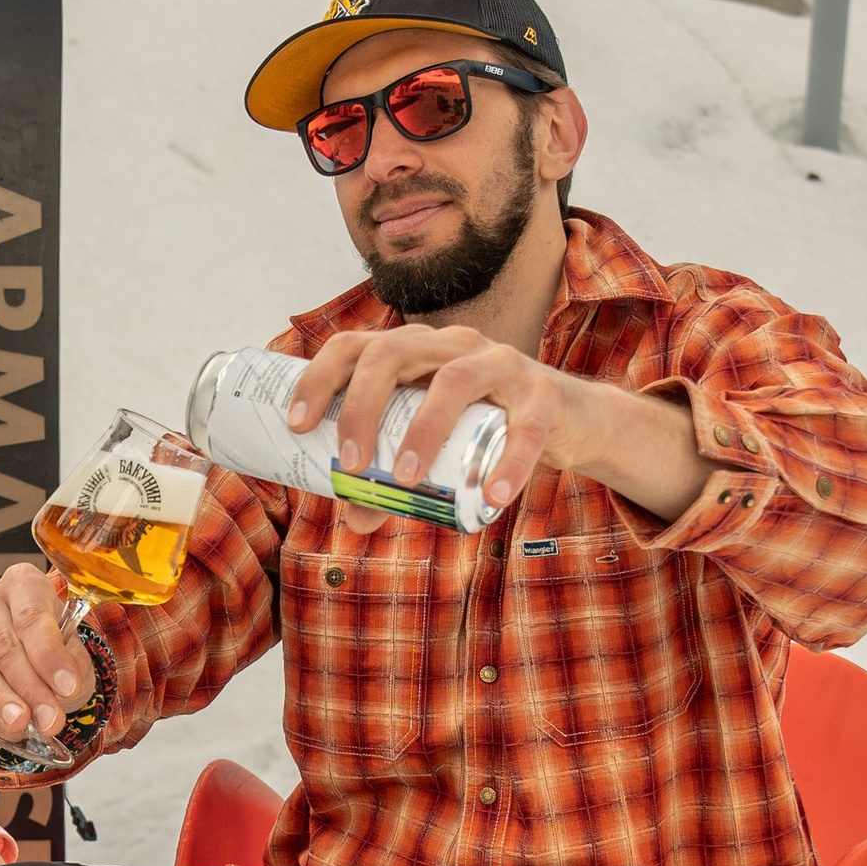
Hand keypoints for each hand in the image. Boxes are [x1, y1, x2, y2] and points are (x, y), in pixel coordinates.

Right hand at [0, 562, 93, 749]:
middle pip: (5, 644)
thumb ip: (71, 668)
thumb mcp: (72, 658)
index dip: (50, 656)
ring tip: (19, 723)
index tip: (68, 687)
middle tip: (49, 719)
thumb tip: (64, 686)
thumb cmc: (50, 655)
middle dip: (29, 687)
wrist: (25, 668)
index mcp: (22, 583)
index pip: (32, 617)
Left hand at [289, 322, 563, 533]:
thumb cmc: (484, 430)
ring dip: (423, 430)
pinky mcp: (543, 395)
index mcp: (416, 350)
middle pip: (392, 352)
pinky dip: (509, 462)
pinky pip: (525, 427)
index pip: (355, 346)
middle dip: (361, 407)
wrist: (570, 422)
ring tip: (406, 479)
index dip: (319, 379)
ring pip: (454, 380)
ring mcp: (500, 363)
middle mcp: (452, 345)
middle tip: (349, 463)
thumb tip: (353, 520)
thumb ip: (393, 485)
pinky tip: (491, 496)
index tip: (296, 425)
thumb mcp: (433, 451)